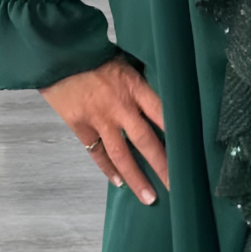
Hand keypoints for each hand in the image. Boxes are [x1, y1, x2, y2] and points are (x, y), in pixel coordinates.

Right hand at [40, 56, 168, 203]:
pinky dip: (108, 169)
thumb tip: (162, 96)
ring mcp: (99, 119)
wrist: (59, 54)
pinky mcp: (80, 126)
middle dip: (163, 165)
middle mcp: (120, 107)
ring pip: (122, 154)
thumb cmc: (95, 54)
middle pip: (146, 141)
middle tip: (177, 185)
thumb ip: (140, 82)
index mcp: (135, 87)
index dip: (178, 133)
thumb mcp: (125, 61)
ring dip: (136, 177)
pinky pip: (97, 153)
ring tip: (149, 197)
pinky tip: (118, 182)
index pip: (162, 114)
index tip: (191, 151)